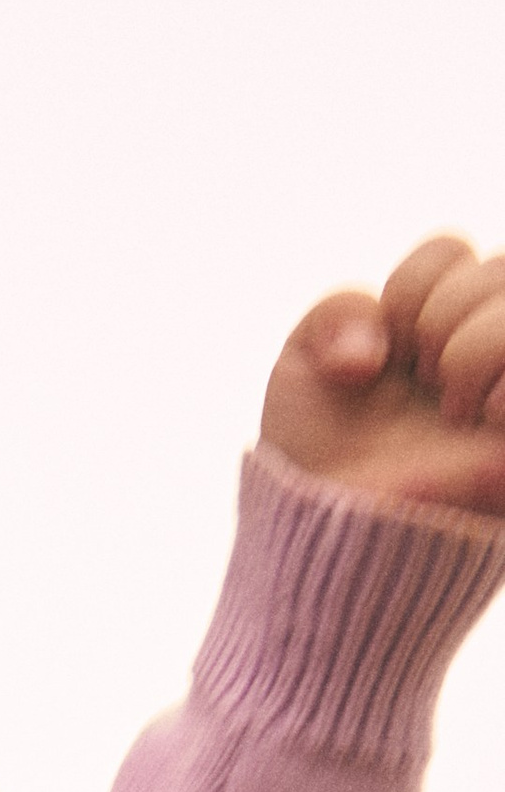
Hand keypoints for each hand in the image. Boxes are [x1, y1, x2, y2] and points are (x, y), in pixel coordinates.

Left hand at [262, 238, 504, 518]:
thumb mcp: (306, 367)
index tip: (378, 350)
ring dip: (477, 344)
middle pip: (503, 267)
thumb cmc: (316, 459)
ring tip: (450, 407)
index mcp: (435, 327)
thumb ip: (341, 311)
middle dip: (444, 314)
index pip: (452, 251)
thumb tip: (381, 348)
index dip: (414, 286)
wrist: (328, 540)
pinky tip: (485, 417)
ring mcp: (502, 393)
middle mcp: (484, 351)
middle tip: (421, 380)